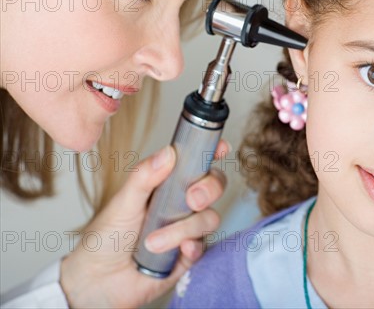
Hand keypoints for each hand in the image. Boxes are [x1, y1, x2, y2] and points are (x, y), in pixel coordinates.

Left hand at [59, 141, 229, 307]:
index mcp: (166, 184)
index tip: (221, 148)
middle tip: (192, 199)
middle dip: (209, 189)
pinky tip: (177, 251)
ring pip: (209, 219)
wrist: (96, 280)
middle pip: (214, 187)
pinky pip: (203, 247)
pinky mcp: (188, 255)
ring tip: (153, 242)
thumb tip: (168, 153)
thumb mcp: (122, 203)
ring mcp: (187, 228)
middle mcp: (181, 204)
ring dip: (183, 229)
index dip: (212, 152)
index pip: (196, 163)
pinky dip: (192, 247)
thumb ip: (144, 177)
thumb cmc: (105, 237)